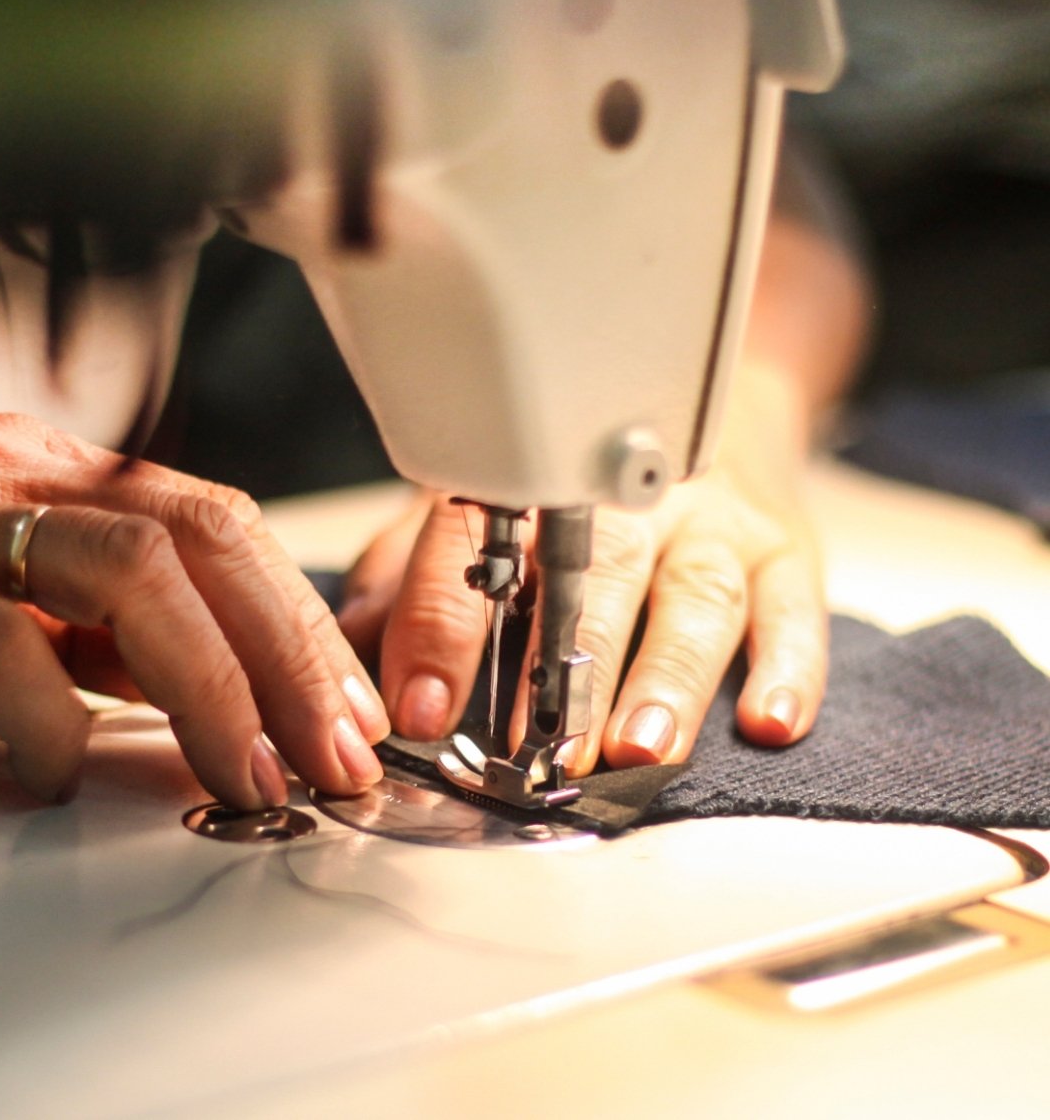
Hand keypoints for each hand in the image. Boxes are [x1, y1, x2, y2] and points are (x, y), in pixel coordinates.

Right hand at [0, 414, 388, 805]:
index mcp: (66, 479)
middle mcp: (25, 478)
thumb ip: (124, 633)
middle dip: (292, 657)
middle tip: (334, 758)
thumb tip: (239, 706)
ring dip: (212, 687)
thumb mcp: (31, 601)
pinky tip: (65, 771)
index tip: (354, 712)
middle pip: (205, 537)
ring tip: (245, 778)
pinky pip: (4, 642)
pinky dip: (54, 719)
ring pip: (133, 568)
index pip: (223, 527)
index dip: (304, 623)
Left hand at [339, 367, 826, 773]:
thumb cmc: (588, 478)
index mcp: (540, 487)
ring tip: (644, 745)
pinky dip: (792, 665)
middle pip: (603, 572)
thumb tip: (347, 640)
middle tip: (547, 747)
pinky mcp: (785, 547)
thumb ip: (416, 573)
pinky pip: (797, 603)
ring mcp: (715, 521)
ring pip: (697, 592)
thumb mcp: (488, 505)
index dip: (444, 626)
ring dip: (670, 673)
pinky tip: (772, 720)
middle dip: (573, 664)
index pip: (479, 546)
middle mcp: (633, 498)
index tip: (420, 705)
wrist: (719, 397)